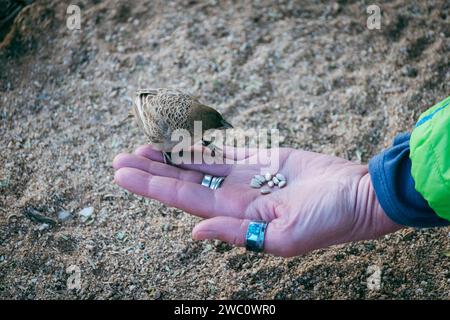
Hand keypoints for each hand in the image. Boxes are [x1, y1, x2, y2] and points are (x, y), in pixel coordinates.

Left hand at [113, 145, 401, 256]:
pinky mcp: (262, 156)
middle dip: (152, 170)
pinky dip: (200, 144)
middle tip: (120, 158)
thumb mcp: (283, 238)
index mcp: (237, 214)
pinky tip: (180, 140)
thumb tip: (194, 233)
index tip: (123, 174)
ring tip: (141, 146)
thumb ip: (237, 233)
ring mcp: (247, 174)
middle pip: (184, 180)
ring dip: (170, 155)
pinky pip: (224, 148)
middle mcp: (235, 194)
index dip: (152, 186)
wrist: (357, 196)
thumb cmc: (328, 220)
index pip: (184, 199)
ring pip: (199, 162)